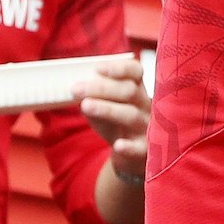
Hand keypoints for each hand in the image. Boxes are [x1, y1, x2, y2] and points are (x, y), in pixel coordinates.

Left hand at [73, 56, 150, 180]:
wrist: (129, 155)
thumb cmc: (114, 123)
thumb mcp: (103, 105)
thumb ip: (91, 96)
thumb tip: (75, 89)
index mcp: (136, 88)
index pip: (134, 71)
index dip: (118, 68)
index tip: (97, 68)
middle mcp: (145, 104)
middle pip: (129, 91)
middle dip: (102, 89)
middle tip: (75, 89)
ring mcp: (148, 126)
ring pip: (131, 115)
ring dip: (107, 109)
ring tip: (85, 106)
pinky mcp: (145, 149)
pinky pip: (140, 148)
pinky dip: (129, 147)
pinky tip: (118, 145)